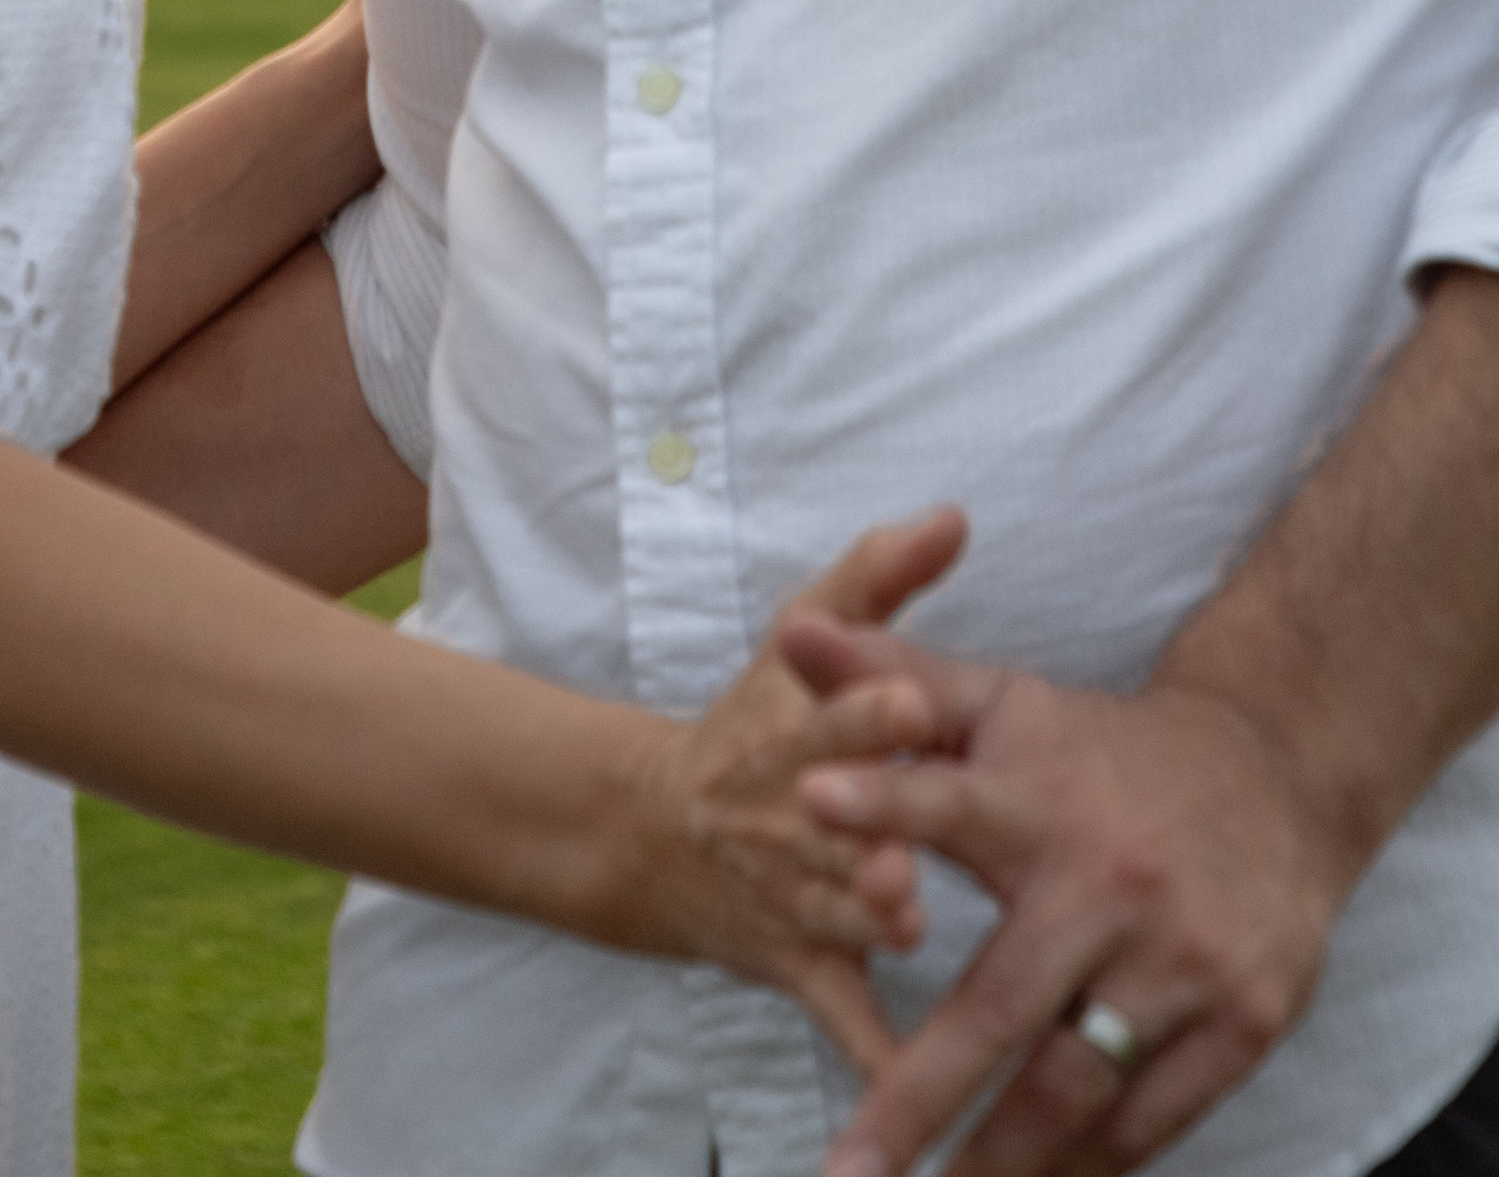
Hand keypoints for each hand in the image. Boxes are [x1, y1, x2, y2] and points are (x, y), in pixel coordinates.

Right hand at [642, 509, 969, 1075]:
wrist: (646, 833)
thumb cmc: (755, 722)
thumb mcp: (803, 639)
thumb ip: (882, 577)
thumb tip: (955, 512)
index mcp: (797, 729)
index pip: (835, 711)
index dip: (869, 710)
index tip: (910, 702)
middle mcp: (789, 812)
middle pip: (833, 820)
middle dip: (868, 829)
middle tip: (902, 845)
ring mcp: (790, 894)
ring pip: (833, 911)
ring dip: (864, 919)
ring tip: (906, 926)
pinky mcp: (797, 963)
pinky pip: (840, 1015)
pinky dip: (873, 1055)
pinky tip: (914, 1089)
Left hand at [779, 623, 1358, 1176]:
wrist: (1276, 771)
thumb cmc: (1099, 749)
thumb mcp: (998, 703)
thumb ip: (887, 680)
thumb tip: (788, 636)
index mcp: (1037, 801)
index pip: (945, 795)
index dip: (881, 799)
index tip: (807, 799)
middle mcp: (1108, 884)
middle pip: (1001, 1005)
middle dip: (919, 1096)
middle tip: (850, 1171)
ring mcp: (1182, 961)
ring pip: (1074, 1086)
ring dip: (1001, 1156)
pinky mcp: (1246, 1019)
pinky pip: (1152, 1118)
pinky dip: (1088, 1162)